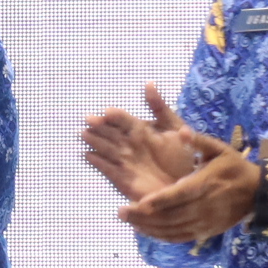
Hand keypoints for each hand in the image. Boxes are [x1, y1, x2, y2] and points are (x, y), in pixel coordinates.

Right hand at [81, 83, 202, 202]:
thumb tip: (148, 83)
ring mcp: (124, 160)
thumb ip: (160, 107)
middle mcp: (129, 144)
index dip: (116, 116)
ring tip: (84, 133)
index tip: (108, 111)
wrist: (182, 184)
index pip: (125, 120)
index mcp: (140, 130)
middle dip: (99, 126)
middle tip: (88, 119)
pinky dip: (97, 162)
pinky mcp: (121, 178)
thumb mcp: (174, 127)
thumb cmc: (181, 155)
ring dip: (94, 141)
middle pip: (111, 133)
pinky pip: (107, 169)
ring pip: (106, 148)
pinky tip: (87, 155)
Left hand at [117, 121, 263, 242]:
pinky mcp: (205, 232)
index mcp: (206, 183)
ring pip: (173, 229)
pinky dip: (160, 236)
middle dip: (144, 216)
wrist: (257, 193)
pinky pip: (180, 237)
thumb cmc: (234, 167)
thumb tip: (180, 132)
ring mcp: (205, 222)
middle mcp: (205, 206)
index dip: (159, 201)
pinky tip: (144, 230)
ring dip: (148, 227)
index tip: (138, 203)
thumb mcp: (220, 149)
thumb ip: (198, 142)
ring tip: (127, 219)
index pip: (179, 195)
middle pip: (171, 216)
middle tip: (120, 212)